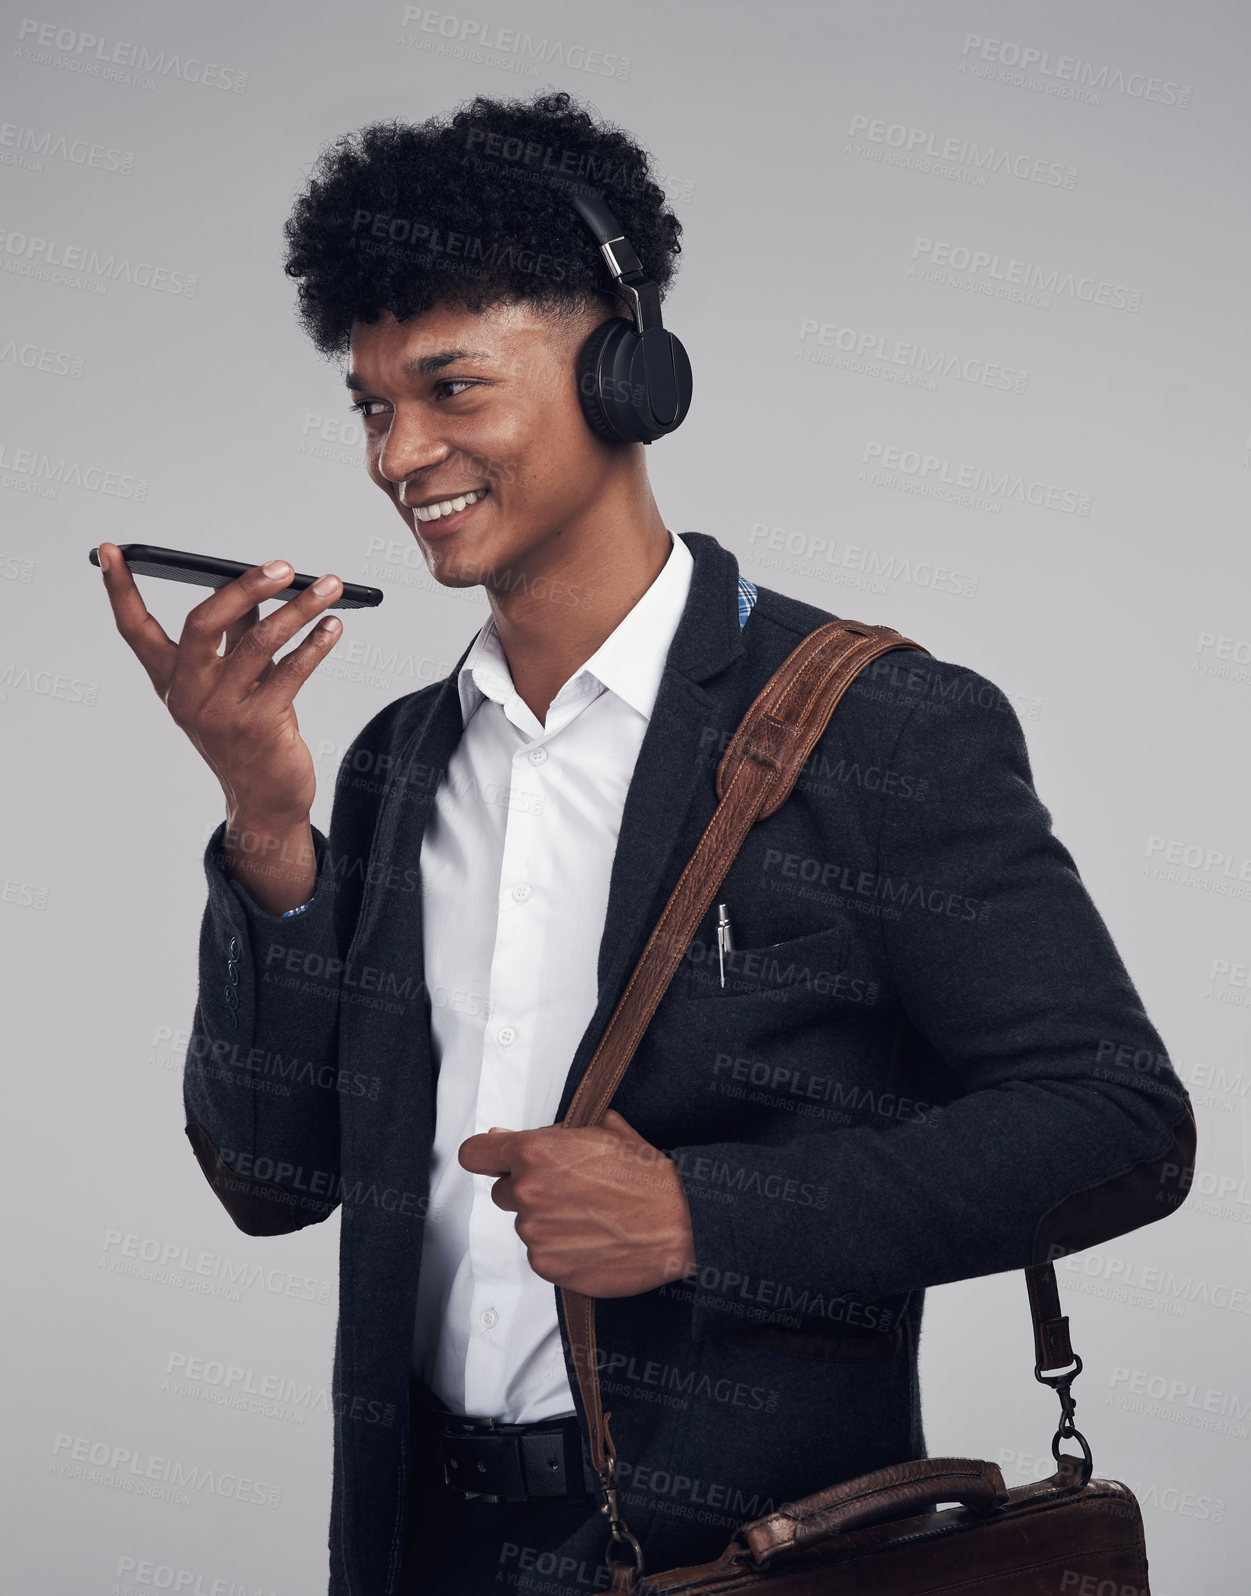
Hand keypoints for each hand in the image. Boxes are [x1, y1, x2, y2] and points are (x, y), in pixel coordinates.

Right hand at [97, 542, 343, 827]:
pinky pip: (292, 671)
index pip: (135, 629)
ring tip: (328, 587)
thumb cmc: (248, 734)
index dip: (121, 589)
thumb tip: (254, 590)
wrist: (264, 800)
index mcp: (171, 681)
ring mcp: (221, 711)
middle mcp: (188, 694)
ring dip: (300, 609)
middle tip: (282, 567)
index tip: (110, 550)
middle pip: (203, 622)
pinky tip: (332, 626)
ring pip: (261, 641)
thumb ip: (236, 639)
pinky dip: (316, 644)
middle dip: (245, 586)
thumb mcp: (230, 686)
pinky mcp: (259, 725)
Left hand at [458, 1109, 696, 1297]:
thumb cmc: (645, 1175)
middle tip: (569, 1190)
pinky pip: (541, 1254)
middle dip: (528, 1189)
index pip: (474, 1155)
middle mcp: (528, 1192)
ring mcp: (536, 1234)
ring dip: (547, 1220)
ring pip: (526, 1224)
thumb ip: (547, 1135)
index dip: (486, 1157)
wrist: (680, 1223)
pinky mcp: (549, 1268)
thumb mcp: (601, 1131)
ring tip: (590, 1216)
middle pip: (502, 1191)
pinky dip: (560, 1248)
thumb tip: (502, 1139)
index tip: (496, 1161)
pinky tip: (592, 1239)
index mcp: (535, 1152)